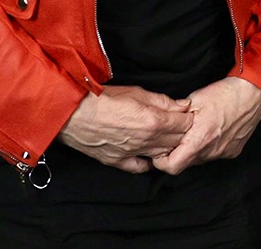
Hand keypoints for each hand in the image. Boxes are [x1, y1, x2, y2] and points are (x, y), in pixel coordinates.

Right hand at [57, 85, 193, 172]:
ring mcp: (132, 153)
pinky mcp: (117, 161)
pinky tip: (149, 154)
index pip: (185, 124)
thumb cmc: (102, 98)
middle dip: (182, 131)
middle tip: (179, 124)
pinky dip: (148, 162)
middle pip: (177, 140)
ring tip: (166, 136)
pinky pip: (140, 167)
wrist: (72, 113)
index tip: (186, 113)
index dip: (188, 117)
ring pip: (162, 154)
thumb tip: (183, 105)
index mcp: (154, 121)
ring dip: (168, 146)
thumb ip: (163, 101)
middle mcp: (147, 140)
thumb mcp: (137, 92)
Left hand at [151, 77, 260, 174]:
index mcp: (200, 139)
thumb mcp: (194, 100)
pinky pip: (214, 154)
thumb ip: (176, 117)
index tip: (160, 152)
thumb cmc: (225, 94)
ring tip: (198, 130)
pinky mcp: (233, 151)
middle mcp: (212, 151)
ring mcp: (224, 152)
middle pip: (186, 163)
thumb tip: (162, 125)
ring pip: (200, 159)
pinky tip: (213, 131)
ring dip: (194, 149)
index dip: (162, 162)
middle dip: (178, 152)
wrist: (254, 92)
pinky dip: (209, 146)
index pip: (172, 166)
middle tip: (179, 136)